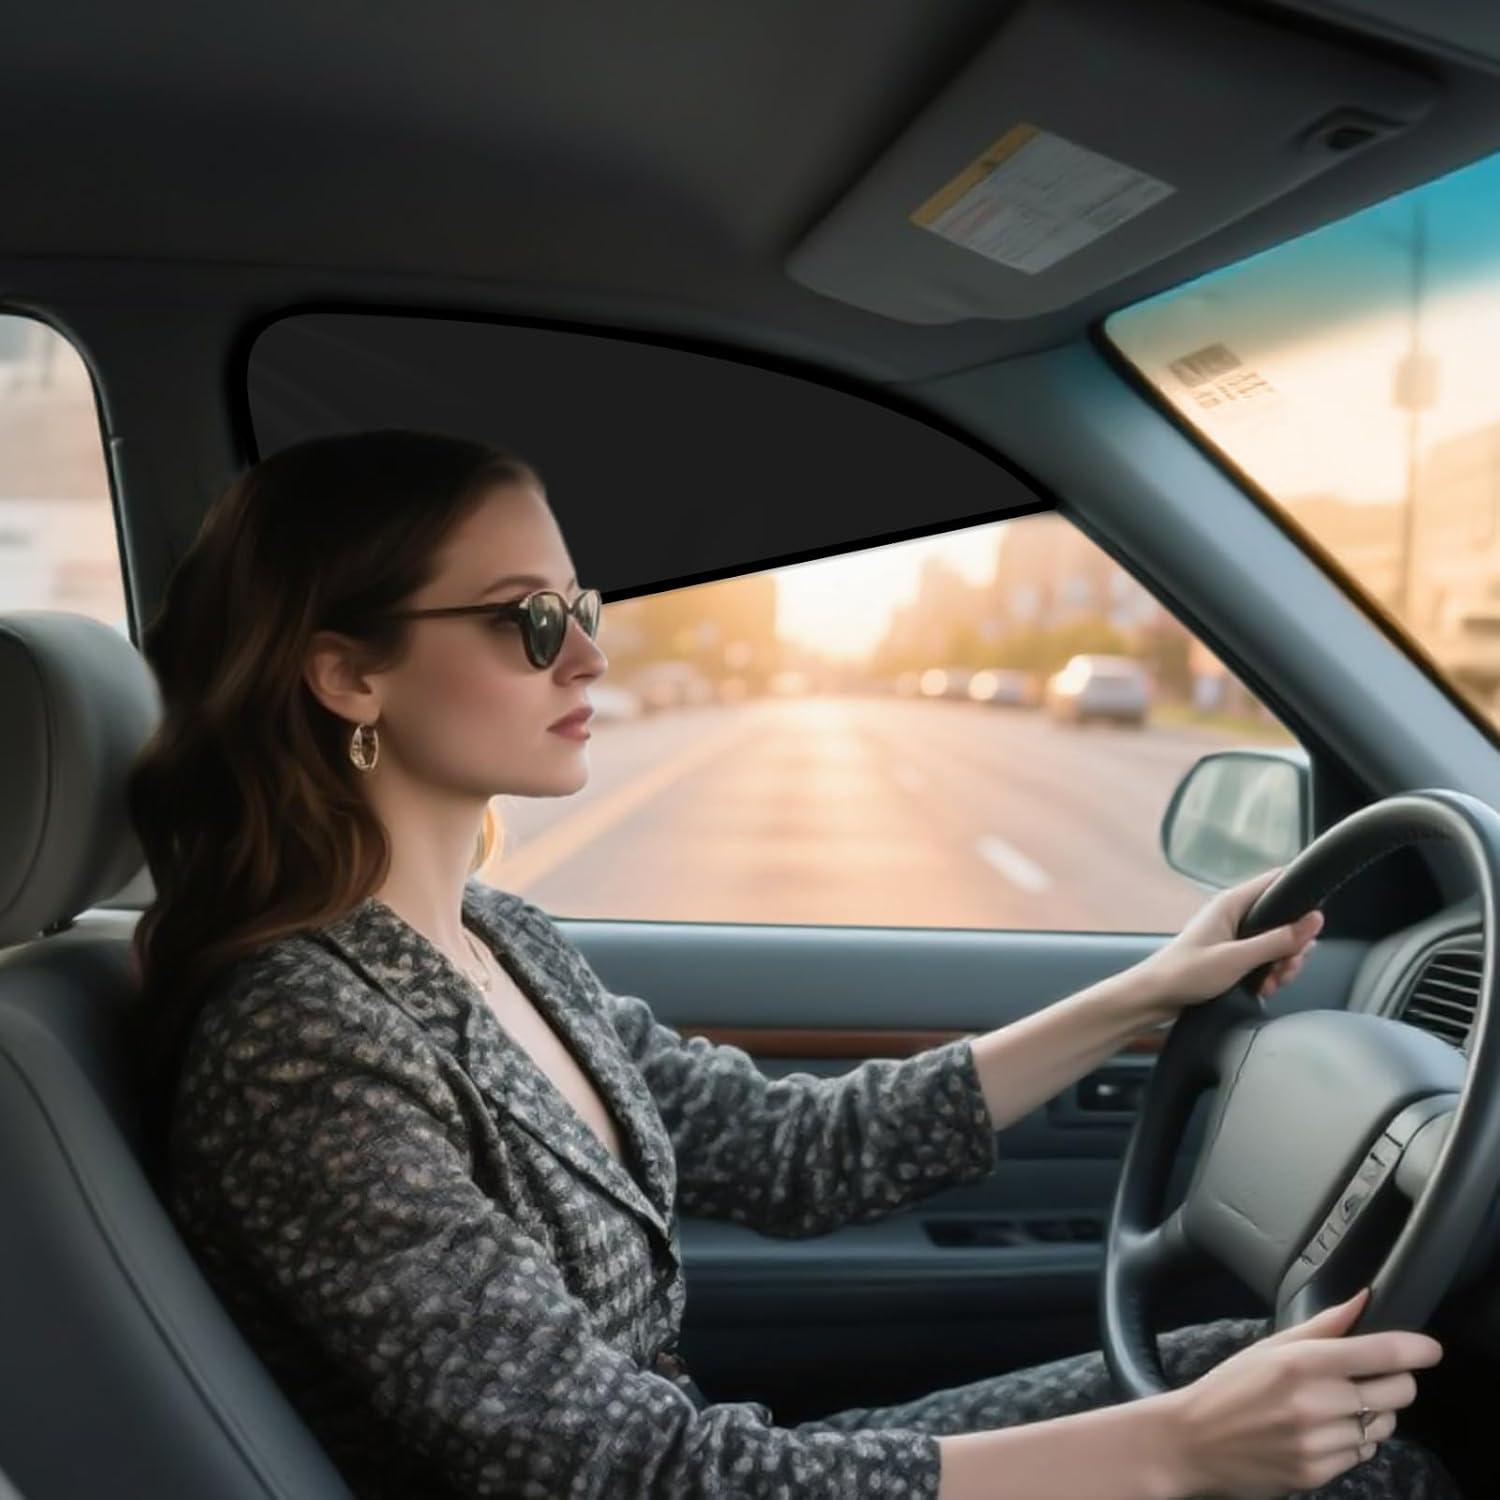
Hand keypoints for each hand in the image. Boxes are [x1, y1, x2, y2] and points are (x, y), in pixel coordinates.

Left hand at [1137, 865, 1323, 1021]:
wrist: (1155, 997)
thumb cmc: (1186, 973)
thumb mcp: (1237, 958)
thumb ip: (1277, 940)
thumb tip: (1315, 920)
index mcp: (1233, 903)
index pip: (1277, 882)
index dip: (1300, 899)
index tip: (1310, 928)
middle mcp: (1235, 914)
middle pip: (1284, 920)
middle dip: (1292, 947)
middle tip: (1285, 968)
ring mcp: (1234, 935)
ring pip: (1276, 943)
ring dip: (1281, 966)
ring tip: (1272, 984)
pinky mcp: (1233, 955)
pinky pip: (1263, 959)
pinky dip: (1269, 974)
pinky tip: (1263, 989)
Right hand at [1160, 1285, 1442, 1499]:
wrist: (1193, 1440)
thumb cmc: (1230, 1387)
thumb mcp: (1270, 1347)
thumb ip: (1322, 1325)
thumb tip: (1362, 1299)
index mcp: (1301, 1362)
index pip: (1379, 1353)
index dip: (1415, 1349)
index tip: (1430, 1349)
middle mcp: (1315, 1402)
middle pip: (1396, 1392)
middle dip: (1396, 1383)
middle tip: (1374, 1379)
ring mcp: (1318, 1442)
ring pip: (1382, 1426)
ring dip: (1373, 1415)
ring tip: (1339, 1408)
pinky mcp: (1318, 1473)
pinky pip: (1361, 1454)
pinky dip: (1352, 1442)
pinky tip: (1324, 1432)